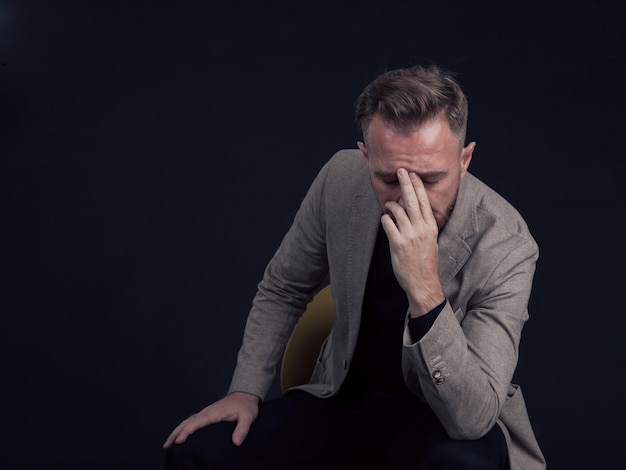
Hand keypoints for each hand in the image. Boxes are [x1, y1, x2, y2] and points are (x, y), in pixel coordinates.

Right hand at [163, 391, 259, 447]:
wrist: (245, 394)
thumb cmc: (246, 406)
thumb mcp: (248, 417)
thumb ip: (242, 429)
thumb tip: (236, 442)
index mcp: (214, 413)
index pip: (197, 423)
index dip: (187, 431)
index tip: (179, 440)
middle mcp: (207, 412)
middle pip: (187, 422)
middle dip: (176, 433)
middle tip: (166, 445)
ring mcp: (206, 412)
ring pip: (187, 421)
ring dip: (176, 431)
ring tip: (168, 443)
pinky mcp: (207, 414)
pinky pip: (191, 420)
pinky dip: (182, 427)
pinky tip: (179, 434)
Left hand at [381, 168, 444, 316]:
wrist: (423, 282)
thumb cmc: (426, 262)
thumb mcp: (431, 241)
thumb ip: (424, 226)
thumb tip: (415, 212)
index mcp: (431, 227)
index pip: (424, 201)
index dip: (418, 186)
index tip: (413, 175)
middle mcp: (421, 228)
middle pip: (412, 200)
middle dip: (405, 183)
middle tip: (400, 171)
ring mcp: (409, 235)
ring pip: (397, 210)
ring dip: (390, 205)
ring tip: (389, 205)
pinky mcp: (397, 243)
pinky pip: (387, 223)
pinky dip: (385, 219)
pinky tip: (385, 220)